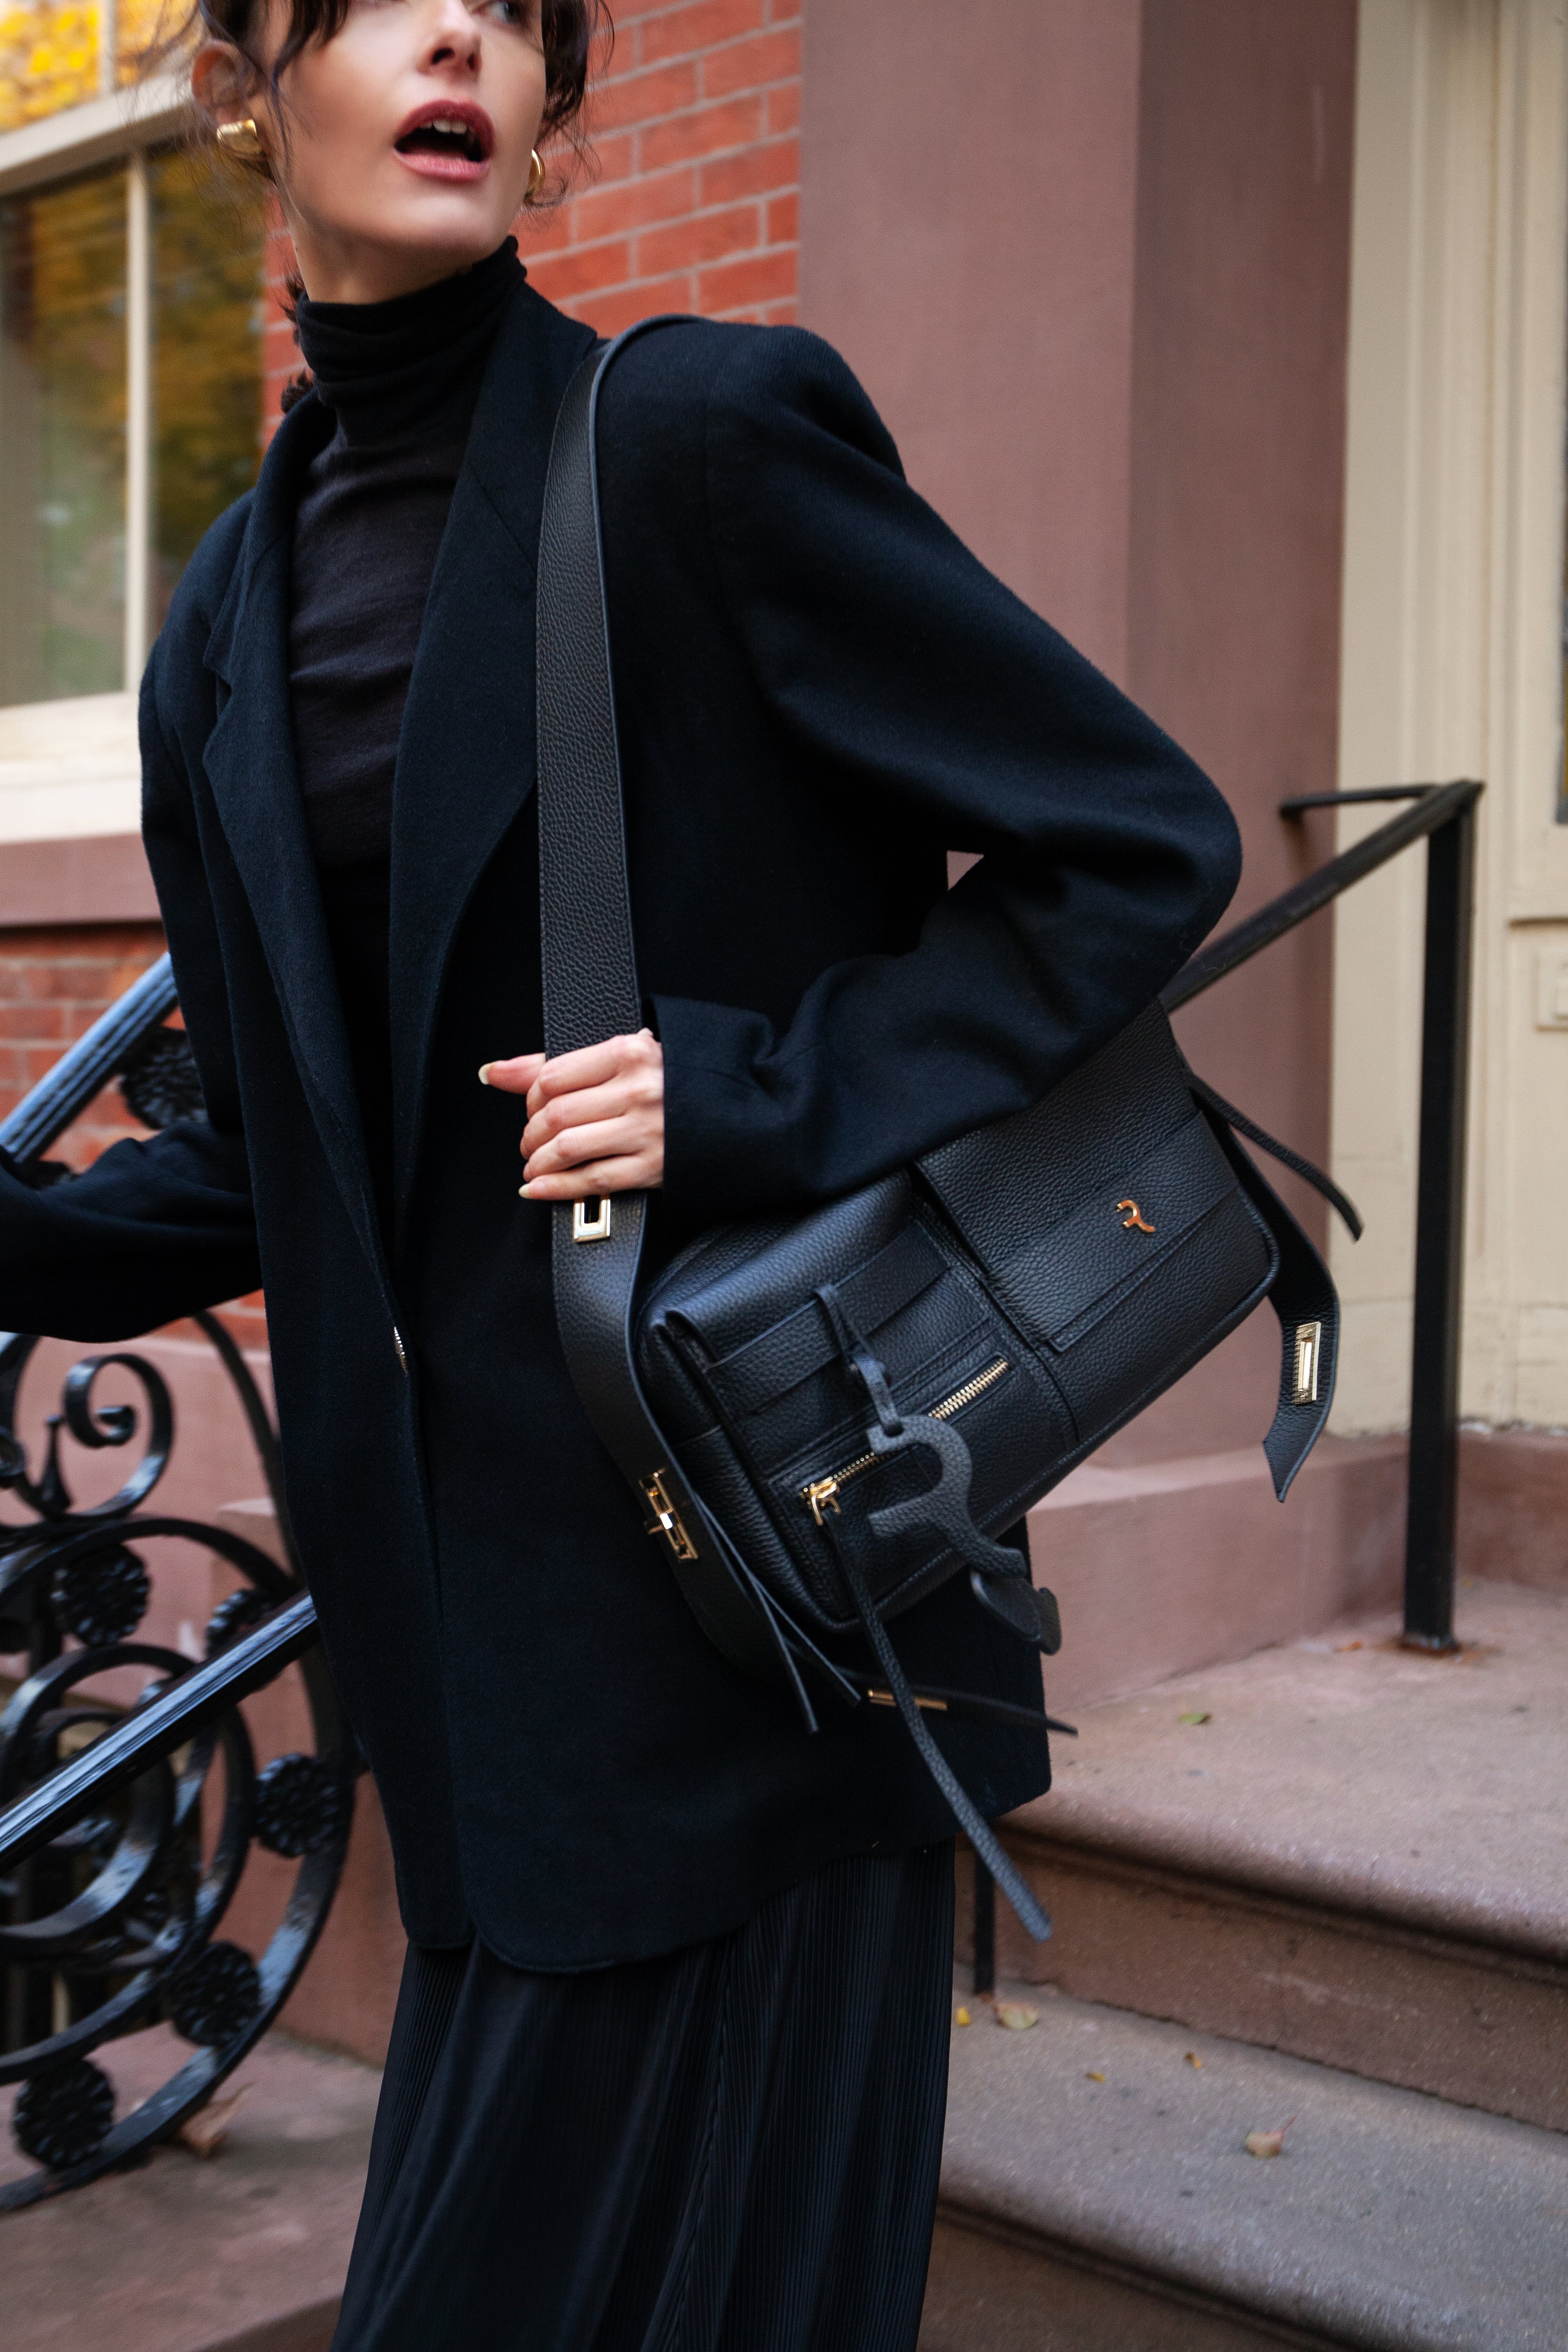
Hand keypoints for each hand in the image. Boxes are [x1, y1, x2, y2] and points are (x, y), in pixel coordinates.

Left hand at [479, 1031, 664, 1200]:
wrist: (735, 1114)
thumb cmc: (672, 1083)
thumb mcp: (623, 1059)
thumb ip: (560, 1064)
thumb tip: (493, 1072)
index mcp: (629, 1053)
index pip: (553, 1077)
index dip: (528, 1099)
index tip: (530, 1110)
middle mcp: (638, 1090)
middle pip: (555, 1115)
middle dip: (529, 1135)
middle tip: (528, 1143)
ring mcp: (646, 1130)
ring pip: (567, 1148)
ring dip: (538, 1163)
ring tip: (534, 1165)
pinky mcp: (653, 1166)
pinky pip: (592, 1181)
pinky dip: (557, 1188)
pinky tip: (540, 1189)